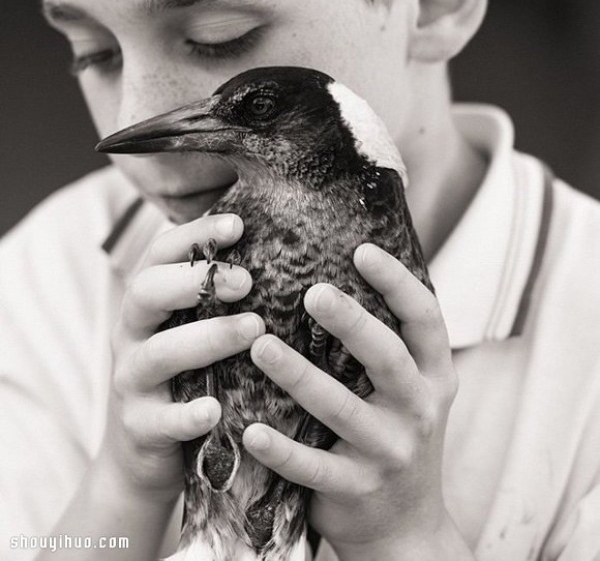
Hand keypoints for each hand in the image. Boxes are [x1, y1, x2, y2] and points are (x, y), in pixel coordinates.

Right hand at [101, 213, 264, 502]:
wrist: (143, 448)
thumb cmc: (185, 375)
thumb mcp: (193, 329)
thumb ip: (218, 298)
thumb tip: (277, 255)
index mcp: (149, 304)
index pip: (160, 254)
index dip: (194, 234)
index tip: (239, 224)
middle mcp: (133, 335)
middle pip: (147, 292)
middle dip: (196, 281)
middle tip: (248, 281)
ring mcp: (133, 382)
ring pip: (160, 353)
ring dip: (208, 338)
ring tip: (255, 330)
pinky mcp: (140, 427)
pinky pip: (162, 420)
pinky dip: (187, 414)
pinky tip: (215, 410)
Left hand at [243, 243, 463, 559]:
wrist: (406, 524)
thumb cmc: (396, 434)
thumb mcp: (411, 389)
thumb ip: (388, 343)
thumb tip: (340, 275)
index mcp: (433, 375)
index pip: (426, 319)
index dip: (398, 282)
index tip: (362, 250)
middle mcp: (418, 409)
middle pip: (388, 357)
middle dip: (352, 322)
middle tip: (313, 292)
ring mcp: (389, 452)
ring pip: (342, 409)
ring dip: (299, 376)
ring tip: (260, 347)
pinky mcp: (356, 488)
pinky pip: (313, 467)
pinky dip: (281, 449)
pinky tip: (250, 431)